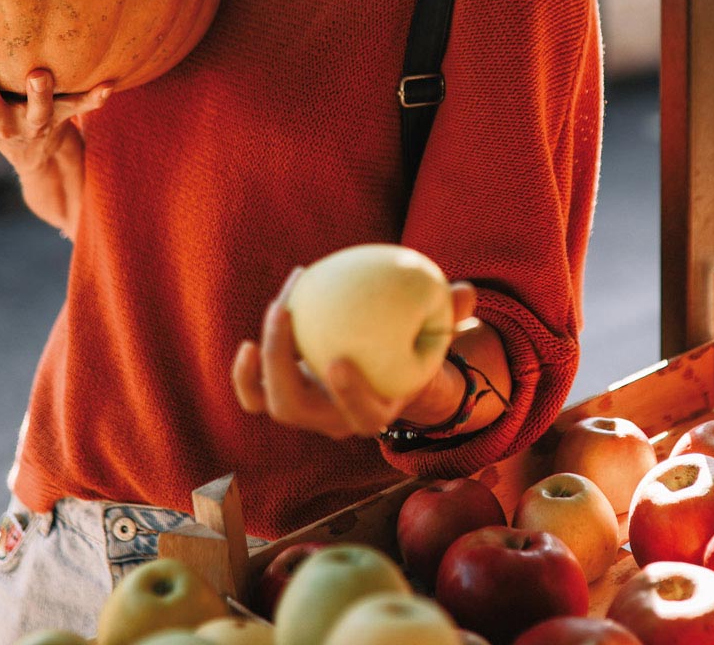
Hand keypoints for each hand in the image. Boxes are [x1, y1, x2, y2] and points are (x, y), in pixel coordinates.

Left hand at [232, 274, 478, 440]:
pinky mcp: (282, 396)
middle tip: (286, 314)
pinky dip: (247, 376)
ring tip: (276, 309)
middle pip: (298, 410)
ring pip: (274, 401)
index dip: (348, 394)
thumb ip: (451, 315)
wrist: (380, 375)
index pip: (362, 416)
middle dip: (283, 365)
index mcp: (376, 413)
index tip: (337, 360)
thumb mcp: (434, 334)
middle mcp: (335, 420)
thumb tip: (466, 292)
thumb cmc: (410, 347)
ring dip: (266, 356)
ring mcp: (305, 412)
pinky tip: (247, 342)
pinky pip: (256, 397)